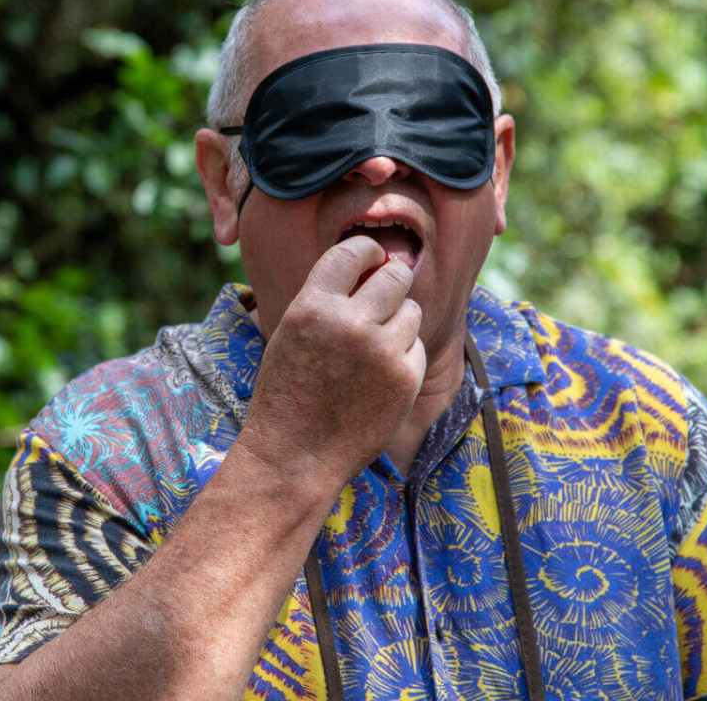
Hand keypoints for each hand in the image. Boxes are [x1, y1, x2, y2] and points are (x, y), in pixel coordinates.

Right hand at [237, 236, 426, 490]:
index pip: (353, 252)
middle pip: (396, 275)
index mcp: (312, 306)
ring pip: (412, 311)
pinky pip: (418, 347)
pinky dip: (405, 357)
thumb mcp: (292, 334)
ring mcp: (381, 350)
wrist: (294, 455)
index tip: (375, 256)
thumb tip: (372, 267)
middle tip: (386, 297)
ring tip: (372, 351)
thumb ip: (327, 300)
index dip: (369, 250)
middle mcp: (349, 322)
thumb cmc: (288, 393)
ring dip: (399, 323)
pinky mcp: (405, 378)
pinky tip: (379, 378)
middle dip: (393, 282)